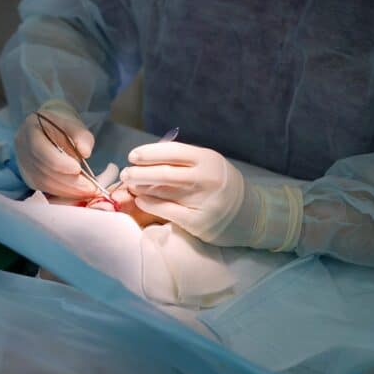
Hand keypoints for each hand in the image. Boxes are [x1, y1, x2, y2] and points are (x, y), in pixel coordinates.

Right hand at [14, 100, 97, 197]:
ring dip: (68, 190)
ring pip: (44, 183)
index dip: (59, 163)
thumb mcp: (74, 122)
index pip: (40, 150)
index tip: (78, 168)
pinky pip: (45, 188)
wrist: (49, 127)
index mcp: (30, 129)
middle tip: (91, 187)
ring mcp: (24, 164)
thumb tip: (86, 152)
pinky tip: (78, 192)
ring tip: (88, 191)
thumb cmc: (61, 123)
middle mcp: (22, 148)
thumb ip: (81, 135)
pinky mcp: (30, 177)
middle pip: (43, 170)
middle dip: (69, 181)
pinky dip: (63, 192)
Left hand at [120, 142, 245, 243]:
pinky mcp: (198, 221)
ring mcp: (202, 200)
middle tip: (125, 173)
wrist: (248, 215)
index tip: (133, 156)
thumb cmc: (220, 185)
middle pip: (164, 172)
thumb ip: (183, 162)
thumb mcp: (208, 165)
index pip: (172, 151)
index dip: (149, 152)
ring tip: (131, 186)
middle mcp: (206, 178)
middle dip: (139, 172)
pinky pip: (166, 211)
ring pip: (163, 191)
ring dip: (141, 188)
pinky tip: (140, 200)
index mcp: (208, 159)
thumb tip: (146, 160)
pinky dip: (149, 204)